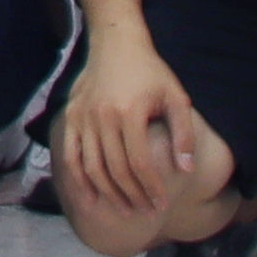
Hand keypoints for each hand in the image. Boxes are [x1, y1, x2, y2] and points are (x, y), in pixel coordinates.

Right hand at [59, 49, 230, 245]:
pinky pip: (71, 155)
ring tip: (126, 210)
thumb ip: (183, 134)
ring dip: (109, 194)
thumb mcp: (176, 97)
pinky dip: (78, 180)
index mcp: (130, 112)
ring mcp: (83, 117)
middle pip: (116, 169)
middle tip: (146, 212)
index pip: (140, 162)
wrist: (115, 43)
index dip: (151, 188)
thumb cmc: (151, 72)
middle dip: (133, 196)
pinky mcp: (70, 117)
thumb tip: (186, 169)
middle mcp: (103, 116)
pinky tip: (90, 199)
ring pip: (93, 167)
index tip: (162, 204)